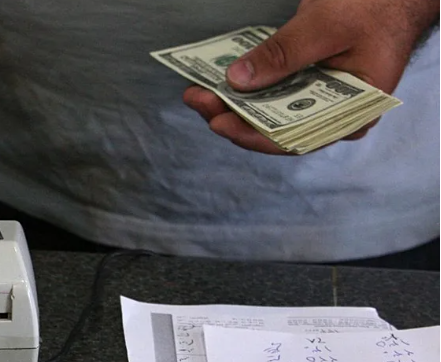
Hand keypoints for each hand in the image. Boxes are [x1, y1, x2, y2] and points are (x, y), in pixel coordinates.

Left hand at [183, 0, 439, 153]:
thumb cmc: (373, 7)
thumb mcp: (326, 26)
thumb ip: (284, 54)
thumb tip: (238, 80)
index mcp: (354, 111)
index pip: (298, 138)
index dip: (255, 136)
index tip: (221, 123)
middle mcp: (335, 114)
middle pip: (277, 129)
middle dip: (234, 117)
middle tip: (197, 100)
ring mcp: (320, 99)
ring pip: (270, 113)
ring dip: (233, 103)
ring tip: (198, 92)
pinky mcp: (306, 84)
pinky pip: (272, 93)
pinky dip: (246, 88)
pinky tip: (218, 82)